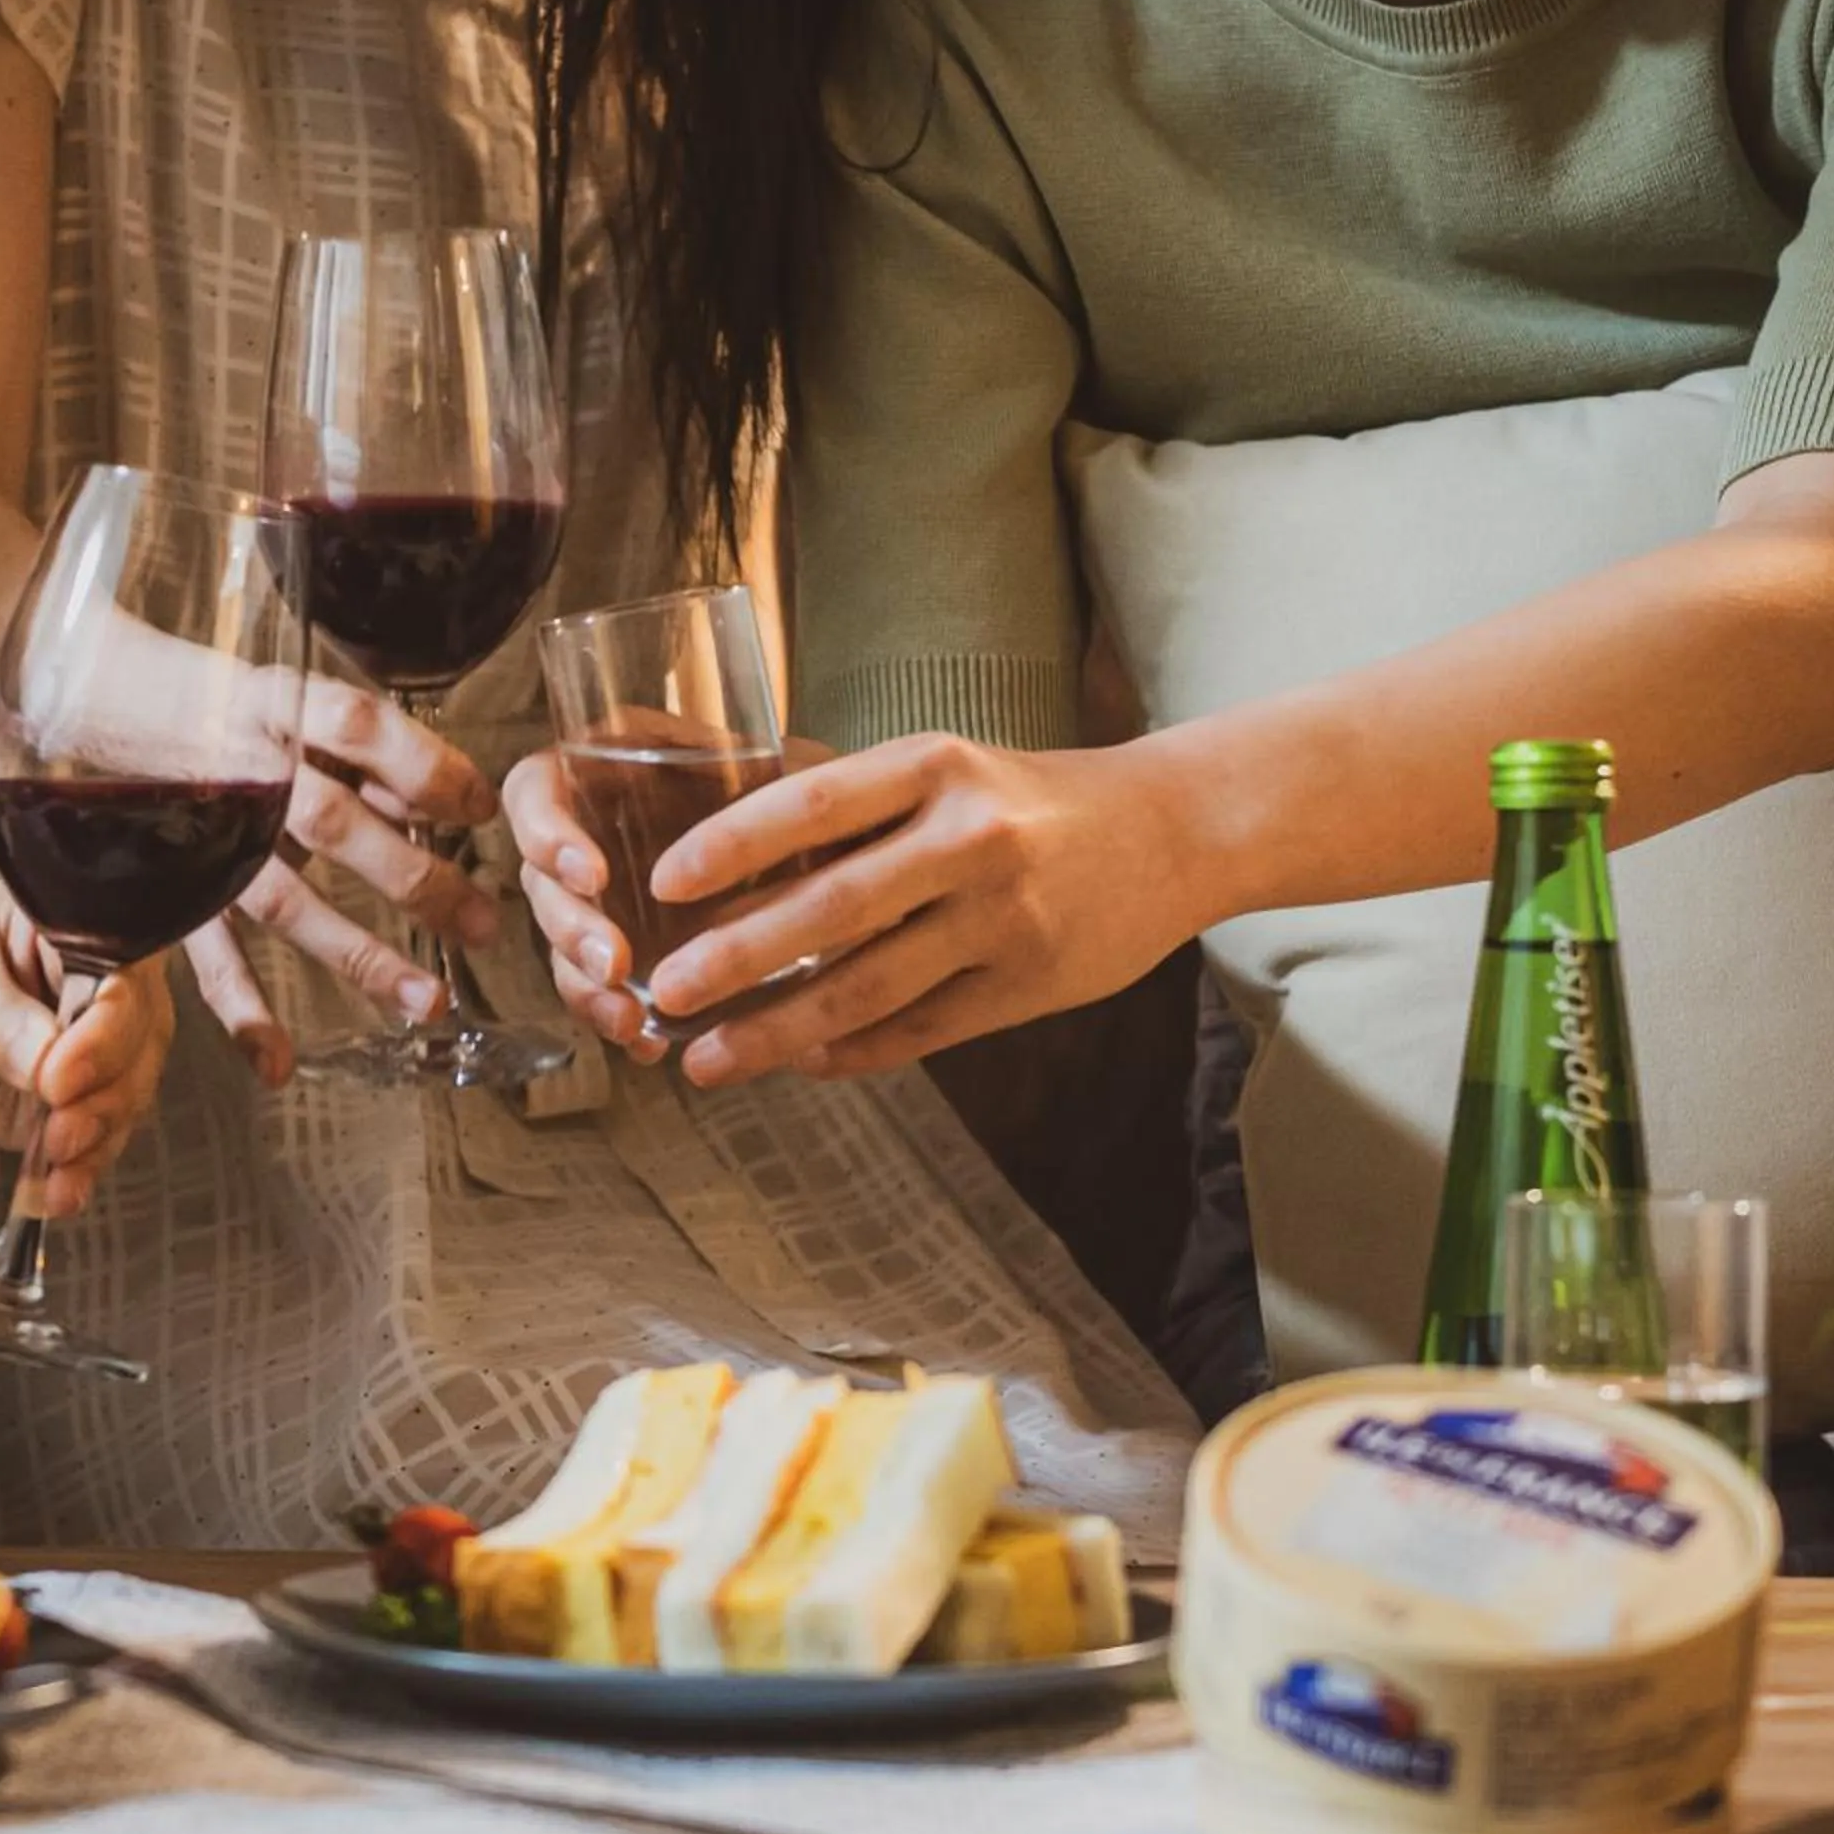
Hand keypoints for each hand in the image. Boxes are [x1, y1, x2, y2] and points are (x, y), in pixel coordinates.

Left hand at [0, 882, 175, 1215]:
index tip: (61, 1075)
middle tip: (61, 1125)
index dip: (104, 1031)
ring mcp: (83, 1051)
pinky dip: (77, 1171)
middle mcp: (92, 990)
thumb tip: (50, 1065)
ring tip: (57, 1163)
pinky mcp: (62, 1105)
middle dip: (106, 1094)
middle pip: (137, 1043)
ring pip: (124, 1098)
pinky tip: (57, 1190)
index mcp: (73, 933)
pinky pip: (89, 1141)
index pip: (121, 977)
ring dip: (96, 1140)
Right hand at [185, 677, 499, 1084]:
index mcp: (281, 706)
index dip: (425, 768)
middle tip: (480, 925)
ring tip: (427, 1002)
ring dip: (359, 956)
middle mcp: (240, 770)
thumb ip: (374, 760)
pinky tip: (278, 1063)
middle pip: (331, 823)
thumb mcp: (309, 709)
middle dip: (413, 879)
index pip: (358, 727)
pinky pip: (209, 955)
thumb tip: (452, 809)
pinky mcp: (175, 887)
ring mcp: (204, 835)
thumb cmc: (247, 718)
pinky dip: (241, 1011)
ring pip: (282, 900)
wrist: (121, 707)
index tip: (481, 810)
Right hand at [502, 733, 838, 1065]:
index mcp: (600, 769)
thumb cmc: (786, 787)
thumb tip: (780, 782)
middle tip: (616, 966)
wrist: (809, 845)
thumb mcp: (775, 764)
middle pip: (540, 883)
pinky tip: (649, 1043)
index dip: (547, 835)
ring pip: (560, 946)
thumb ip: (764, 771)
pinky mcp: (618, 951)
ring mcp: (596, 898)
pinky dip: (619, 1019)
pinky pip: (598, 989)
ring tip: (629, 1022)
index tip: (593, 876)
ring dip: (586, 988)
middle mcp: (582, 832)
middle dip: (572, 930)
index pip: (533, 793)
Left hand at [637, 733, 1209, 1085]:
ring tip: (706, 1061)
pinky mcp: (1028, 985)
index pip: (814, 804)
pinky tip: (800, 1065)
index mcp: (935, 768)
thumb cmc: (1029, 798)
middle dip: (735, 957)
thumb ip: (854, 807)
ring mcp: (1002, 919)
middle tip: (663, 993)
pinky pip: (920, 1031)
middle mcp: (969, 839)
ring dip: (777, 1031)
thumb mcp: (947, 768)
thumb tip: (726, 846)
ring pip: (868, 987)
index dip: (731, 846)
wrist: (1172, 831)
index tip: (661, 885)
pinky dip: (852, 1053)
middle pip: (831, 908)